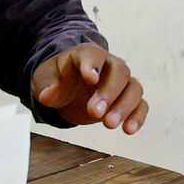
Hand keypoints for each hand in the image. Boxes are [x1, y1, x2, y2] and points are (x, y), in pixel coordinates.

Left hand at [31, 44, 147, 133]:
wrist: (67, 90)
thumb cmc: (57, 79)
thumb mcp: (43, 79)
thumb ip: (46, 84)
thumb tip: (47, 94)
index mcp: (86, 55)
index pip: (93, 55)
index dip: (93, 65)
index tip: (90, 78)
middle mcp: (109, 65)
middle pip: (119, 72)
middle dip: (108, 93)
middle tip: (94, 112)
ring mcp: (121, 82)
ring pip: (133, 88)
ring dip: (124, 107)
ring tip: (108, 124)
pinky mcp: (126, 99)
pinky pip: (140, 105)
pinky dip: (137, 116)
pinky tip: (129, 129)